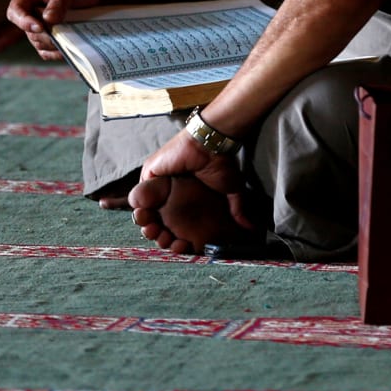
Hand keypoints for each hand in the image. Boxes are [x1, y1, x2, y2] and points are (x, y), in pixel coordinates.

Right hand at [6, 0, 105, 59]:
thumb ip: (59, 1)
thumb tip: (47, 20)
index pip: (15, 10)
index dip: (24, 21)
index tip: (40, 27)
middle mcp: (30, 13)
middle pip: (29, 31)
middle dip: (46, 34)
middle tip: (65, 29)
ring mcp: (39, 28)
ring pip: (38, 44)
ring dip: (54, 42)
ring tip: (72, 33)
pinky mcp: (48, 40)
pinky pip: (48, 53)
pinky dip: (58, 52)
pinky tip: (70, 46)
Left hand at [131, 129, 255, 249]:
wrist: (211, 143)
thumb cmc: (221, 162)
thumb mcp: (231, 191)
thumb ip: (237, 210)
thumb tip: (251, 229)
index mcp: (186, 199)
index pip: (173, 224)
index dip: (174, 238)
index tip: (180, 246)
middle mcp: (170, 192)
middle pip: (157, 220)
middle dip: (157, 234)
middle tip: (165, 241)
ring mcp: (158, 183)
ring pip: (145, 211)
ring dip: (146, 224)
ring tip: (153, 232)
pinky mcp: (150, 174)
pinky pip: (138, 196)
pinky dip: (140, 209)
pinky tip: (147, 218)